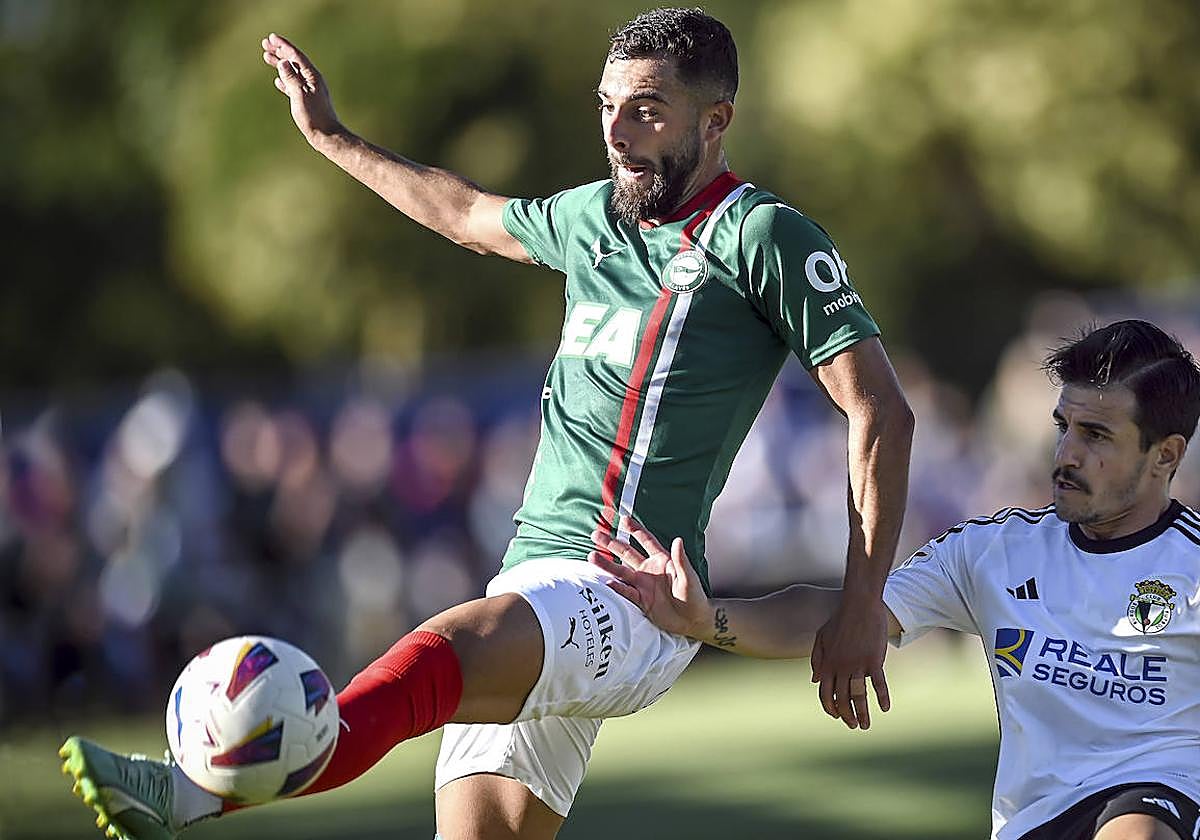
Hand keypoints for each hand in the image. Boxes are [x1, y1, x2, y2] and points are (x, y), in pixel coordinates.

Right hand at [261, 33, 341, 142]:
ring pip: (292, 73)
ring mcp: (310, 90)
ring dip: (280, 64)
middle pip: (294, 61)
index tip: (271, 37)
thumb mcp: (299, 95)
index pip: (296, 56)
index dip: (284, 46)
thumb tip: (283, 62)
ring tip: (267, 57)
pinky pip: (294, 86)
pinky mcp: (307, 101)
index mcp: (312, 76)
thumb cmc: (314, 117)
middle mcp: (313, 81)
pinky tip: (278, 81)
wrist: (326, 136)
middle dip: (280, 52)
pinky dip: (285, 80)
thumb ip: (291, 78)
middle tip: (265, 44)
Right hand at [589, 517, 709, 638]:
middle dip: (612, 543)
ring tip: (592, 556)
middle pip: (627, 553)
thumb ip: (681, 560)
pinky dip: (617, 588)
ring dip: (607, 565)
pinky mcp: (642, 600)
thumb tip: (678, 541)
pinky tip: (607, 582)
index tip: (623, 519)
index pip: (646, 541)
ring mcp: (644, 585)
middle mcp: (649, 570)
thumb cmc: (694, 597)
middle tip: (596, 534)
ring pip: (621, 572)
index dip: (635, 530)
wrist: (692, 621)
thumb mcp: (689, 578)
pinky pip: (626, 592)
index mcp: (662, 560)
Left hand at [810, 595, 890, 729]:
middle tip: (853, 725)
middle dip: (846, 715)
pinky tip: (885, 708)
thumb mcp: (821, 637)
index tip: (836, 716)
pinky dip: (882, 697)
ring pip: (858, 696)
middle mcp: (841, 667)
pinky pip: (878, 684)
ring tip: (865, 725)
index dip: (830, 707)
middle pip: (842, 698)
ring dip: (862, 713)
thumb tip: (814, 681)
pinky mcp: (873, 660)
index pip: (825, 693)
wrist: (858, 605)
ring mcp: (857, 665)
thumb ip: (816, 660)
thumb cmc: (840, 620)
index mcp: (828, 663)